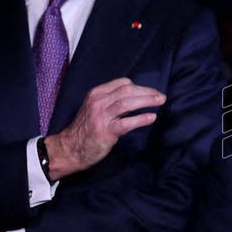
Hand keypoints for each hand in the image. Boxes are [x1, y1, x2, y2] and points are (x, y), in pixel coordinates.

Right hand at [44, 78, 165, 179]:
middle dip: (147, 92)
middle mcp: (98, 102)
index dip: (139, 86)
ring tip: (160, 102)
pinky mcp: (106, 131)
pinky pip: (127, 123)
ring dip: (147, 101)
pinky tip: (151, 117)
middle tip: (161, 96)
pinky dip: (141, 119)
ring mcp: (101, 116)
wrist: (70, 149)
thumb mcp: (95, 109)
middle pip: (127, 91)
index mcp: (96, 94)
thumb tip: (136, 98)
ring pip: (127, 103)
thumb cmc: (86, 129)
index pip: (122, 83)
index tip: (150, 91)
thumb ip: (112, 102)